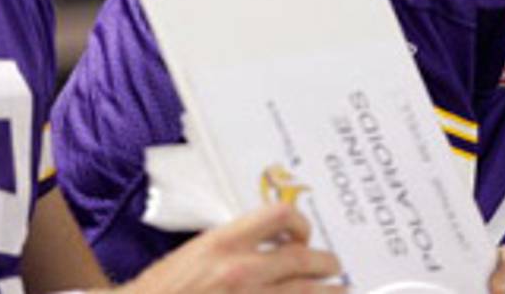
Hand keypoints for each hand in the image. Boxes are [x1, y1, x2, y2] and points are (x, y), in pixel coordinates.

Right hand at [117, 202, 343, 292]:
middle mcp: (242, 271)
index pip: (279, 217)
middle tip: (334, 267)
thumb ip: (234, 246)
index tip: (304, 235)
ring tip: (340, 292)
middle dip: (327, 264)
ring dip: (330, 293)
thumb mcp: (196, 253)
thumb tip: (269, 243)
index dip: (300, 223)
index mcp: (225, 243)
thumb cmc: (164, 289)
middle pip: (304, 260)